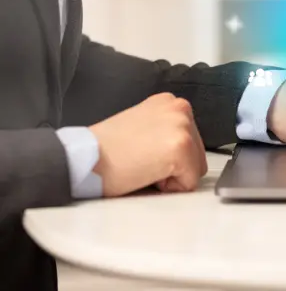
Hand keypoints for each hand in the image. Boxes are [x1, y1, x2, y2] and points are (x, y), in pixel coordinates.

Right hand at [89, 93, 207, 196]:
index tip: (145, 152)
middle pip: (197, 154)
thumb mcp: (142, 124)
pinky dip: (169, 188)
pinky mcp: (181, 148)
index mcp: (170, 102)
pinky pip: (189, 183)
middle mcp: (180, 109)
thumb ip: (165, 129)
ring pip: (195, 169)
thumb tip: (182, 147)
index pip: (190, 140)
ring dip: (172, 176)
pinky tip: (145, 173)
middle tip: (142, 160)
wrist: (83, 158)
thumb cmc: (106, 149)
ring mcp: (182, 127)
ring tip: (143, 165)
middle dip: (174, 166)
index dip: (168, 156)